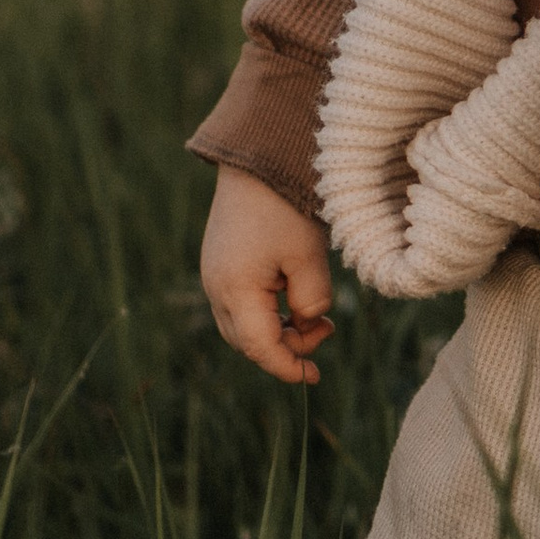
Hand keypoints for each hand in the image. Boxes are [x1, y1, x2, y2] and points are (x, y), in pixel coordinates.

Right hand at [201, 164, 334, 386]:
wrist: (256, 161)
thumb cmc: (285, 206)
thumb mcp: (309, 256)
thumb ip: (312, 300)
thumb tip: (309, 324)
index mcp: (234, 290)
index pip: (260, 348)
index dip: (288, 367)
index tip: (314, 377)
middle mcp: (215, 288)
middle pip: (247, 342)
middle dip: (286, 348)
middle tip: (325, 330)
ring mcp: (213, 275)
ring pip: (242, 326)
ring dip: (277, 331)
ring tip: (315, 316)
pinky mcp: (219, 264)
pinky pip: (239, 305)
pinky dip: (266, 313)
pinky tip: (294, 297)